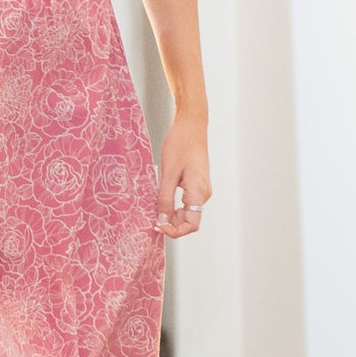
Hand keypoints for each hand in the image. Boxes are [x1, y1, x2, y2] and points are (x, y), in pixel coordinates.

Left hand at [155, 114, 209, 238]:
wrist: (191, 124)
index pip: (191, 225)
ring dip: (170, 212)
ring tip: (154, 202)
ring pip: (186, 211)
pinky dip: (173, 202)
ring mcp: (201, 188)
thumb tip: (161, 220)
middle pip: (188, 220)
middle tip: (151, 216)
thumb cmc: (181, 144)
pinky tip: (161, 193)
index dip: (174, 231)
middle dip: (170, 222)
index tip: (157, 226)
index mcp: (199, 192)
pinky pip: (185, 200)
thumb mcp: (168, 173)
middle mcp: (203, 193)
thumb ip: (164, 199)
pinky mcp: (197, 183)